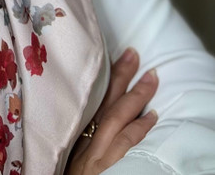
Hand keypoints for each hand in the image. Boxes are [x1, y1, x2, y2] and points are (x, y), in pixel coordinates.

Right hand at [65, 48, 158, 173]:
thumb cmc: (63, 173)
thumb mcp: (64, 152)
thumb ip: (72, 132)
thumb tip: (83, 114)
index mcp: (71, 132)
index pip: (87, 98)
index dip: (102, 77)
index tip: (115, 56)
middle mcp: (83, 139)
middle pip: (102, 101)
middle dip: (119, 76)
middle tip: (134, 53)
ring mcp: (98, 154)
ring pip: (117, 117)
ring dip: (135, 96)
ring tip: (151, 77)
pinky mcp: (110, 167)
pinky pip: (127, 144)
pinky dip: (139, 128)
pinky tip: (152, 116)